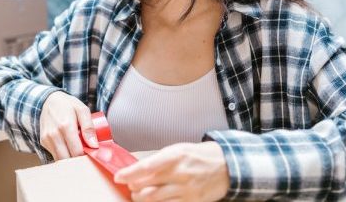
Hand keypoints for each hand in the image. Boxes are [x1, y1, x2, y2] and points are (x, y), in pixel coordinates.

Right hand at [39, 91, 98, 160]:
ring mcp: (46, 139)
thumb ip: (89, 127)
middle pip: (68, 159)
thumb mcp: (82, 110)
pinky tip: (68, 146)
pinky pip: (55, 154)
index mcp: (65, 126)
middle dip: (78, 159)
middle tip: (86, 152)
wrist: (48, 100)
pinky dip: (63, 154)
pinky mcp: (43, 142)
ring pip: (60, 160)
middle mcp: (53, 134)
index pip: (77, 152)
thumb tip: (93, 145)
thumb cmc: (68, 105)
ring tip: (77, 148)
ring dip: (70, 158)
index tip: (92, 152)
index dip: (86, 155)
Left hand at [113, 141, 228, 201]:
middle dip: (134, 188)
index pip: (146, 167)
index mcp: (175, 156)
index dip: (129, 174)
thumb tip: (137, 170)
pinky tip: (154, 201)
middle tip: (131, 186)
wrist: (226, 166)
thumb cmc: (199, 156)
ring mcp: (186, 190)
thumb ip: (158, 160)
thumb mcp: (178, 149)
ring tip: (139, 195)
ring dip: (141, 199)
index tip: (119, 177)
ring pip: (154, 200)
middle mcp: (180, 174)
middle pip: (147, 187)